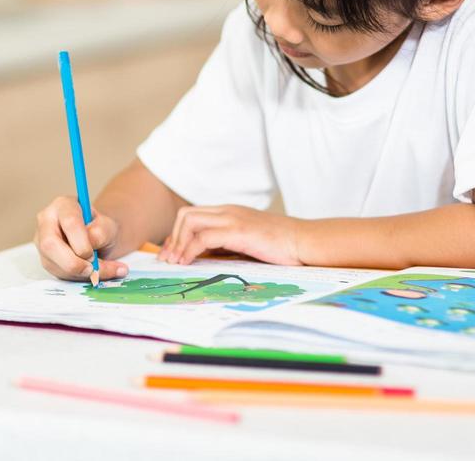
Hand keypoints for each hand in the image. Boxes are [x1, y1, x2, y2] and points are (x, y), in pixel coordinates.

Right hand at [34, 195, 128, 281]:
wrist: (98, 238)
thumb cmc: (101, 228)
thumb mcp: (109, 226)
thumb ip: (102, 232)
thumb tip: (90, 244)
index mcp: (63, 205)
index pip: (69, 222)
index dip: (82, 242)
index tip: (93, 254)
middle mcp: (47, 221)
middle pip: (50, 244)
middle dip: (73, 263)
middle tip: (92, 270)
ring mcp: (43, 242)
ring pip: (52, 263)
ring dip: (79, 273)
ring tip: (101, 272)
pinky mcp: (46, 259)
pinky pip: (58, 273)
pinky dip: (78, 278)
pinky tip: (92, 274)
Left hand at [157, 205, 303, 265]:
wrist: (305, 241)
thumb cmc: (281, 246)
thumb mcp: (248, 243)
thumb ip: (228, 246)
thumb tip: (205, 260)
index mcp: (229, 212)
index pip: (193, 215)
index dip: (177, 234)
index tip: (171, 254)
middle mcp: (227, 211)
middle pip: (186, 215)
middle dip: (172, 238)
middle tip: (168, 260)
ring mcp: (232, 218)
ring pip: (189, 221)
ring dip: (177, 243)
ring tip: (176, 263)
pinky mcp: (238, 230)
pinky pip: (203, 236)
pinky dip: (190, 249)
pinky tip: (188, 262)